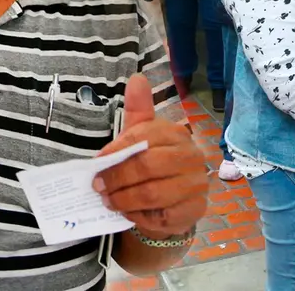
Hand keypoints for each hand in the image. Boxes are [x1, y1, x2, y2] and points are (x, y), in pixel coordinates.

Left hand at [95, 74, 207, 238]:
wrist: (172, 202)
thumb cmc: (152, 165)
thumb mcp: (142, 137)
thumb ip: (138, 110)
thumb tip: (137, 78)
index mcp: (176, 134)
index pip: (144, 137)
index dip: (117, 150)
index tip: (98, 162)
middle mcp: (192, 156)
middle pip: (148, 166)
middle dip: (117, 178)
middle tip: (99, 186)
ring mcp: (196, 184)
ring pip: (153, 193)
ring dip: (124, 199)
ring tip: (109, 201)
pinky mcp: (196, 209)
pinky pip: (162, 216)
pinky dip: (140, 216)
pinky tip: (129, 213)